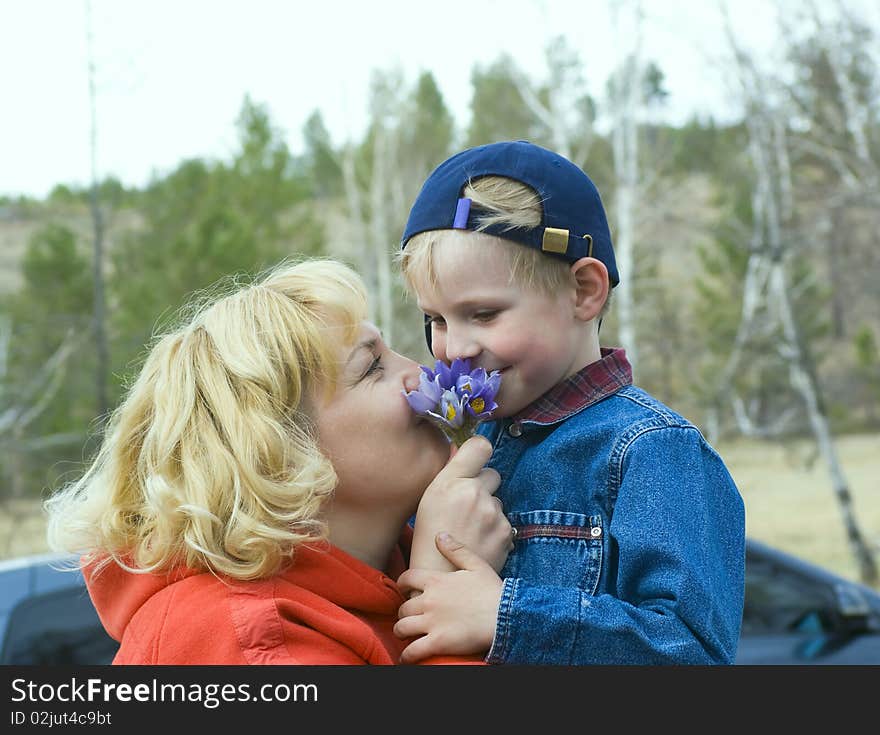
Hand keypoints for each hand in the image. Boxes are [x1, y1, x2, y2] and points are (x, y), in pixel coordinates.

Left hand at [394, 533, 503, 662]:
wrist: (506, 616)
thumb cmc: (493, 590)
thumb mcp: (476, 564)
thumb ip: (455, 549)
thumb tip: (439, 535)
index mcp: (436, 581)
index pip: (406, 578)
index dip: (402, 584)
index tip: (404, 590)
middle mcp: (429, 600)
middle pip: (403, 607)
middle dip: (403, 612)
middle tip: (408, 616)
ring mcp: (431, 622)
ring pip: (402, 628)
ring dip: (401, 632)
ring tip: (406, 635)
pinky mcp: (437, 643)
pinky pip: (412, 651)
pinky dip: (406, 656)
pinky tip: (407, 658)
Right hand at [409, 436, 511, 573]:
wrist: (440, 578)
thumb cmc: (427, 537)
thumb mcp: (429, 498)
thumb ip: (449, 472)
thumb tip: (460, 449)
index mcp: (451, 482)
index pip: (480, 446)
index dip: (479, 452)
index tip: (475, 461)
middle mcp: (474, 493)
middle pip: (492, 475)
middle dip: (483, 487)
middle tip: (466, 507)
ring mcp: (493, 514)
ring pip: (497, 501)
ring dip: (488, 511)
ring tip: (469, 531)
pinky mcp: (505, 532)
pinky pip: (504, 521)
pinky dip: (494, 530)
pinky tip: (478, 542)